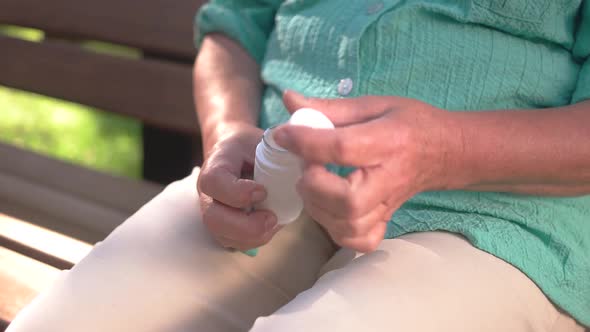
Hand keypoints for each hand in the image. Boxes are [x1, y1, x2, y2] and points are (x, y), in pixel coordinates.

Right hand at [197, 123, 279, 250]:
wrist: (235, 153)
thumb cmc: (250, 147)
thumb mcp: (262, 140)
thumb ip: (278, 149)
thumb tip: (305, 159)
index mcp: (216, 164)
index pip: (214, 181)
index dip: (237, 192)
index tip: (263, 191)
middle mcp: (208, 191)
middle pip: (212, 217)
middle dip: (245, 226)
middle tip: (272, 218)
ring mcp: (213, 211)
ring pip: (222, 235)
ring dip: (252, 237)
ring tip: (274, 223)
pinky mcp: (222, 227)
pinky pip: (233, 243)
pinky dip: (254, 240)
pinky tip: (269, 228)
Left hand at [273, 91, 450, 251]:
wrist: (446, 152)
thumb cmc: (410, 124)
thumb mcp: (373, 105)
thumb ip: (329, 108)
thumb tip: (289, 100)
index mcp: (388, 142)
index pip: (342, 148)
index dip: (306, 142)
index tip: (283, 134)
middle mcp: (389, 179)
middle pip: (348, 200)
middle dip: (315, 185)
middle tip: (306, 166)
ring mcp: (388, 206)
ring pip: (349, 225)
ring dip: (319, 207)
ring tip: (314, 184)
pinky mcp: (386, 221)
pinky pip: (359, 241)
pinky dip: (338, 230)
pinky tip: (331, 209)